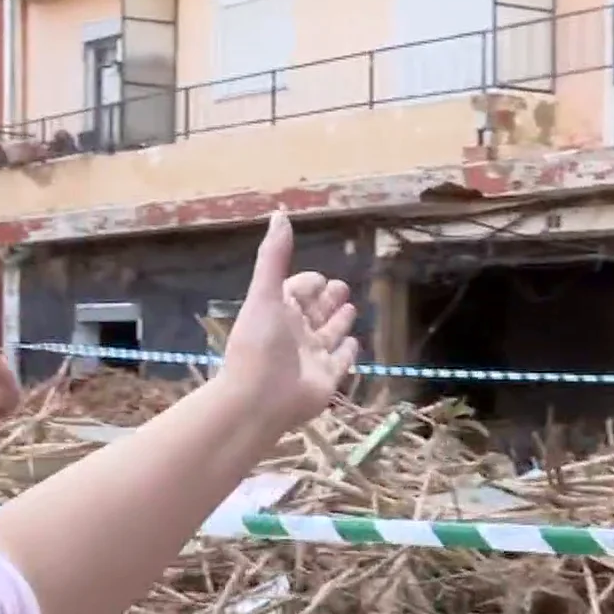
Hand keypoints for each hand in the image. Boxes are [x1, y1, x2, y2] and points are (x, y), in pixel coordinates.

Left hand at [218, 211, 360, 430]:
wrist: (259, 399)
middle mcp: (295, 333)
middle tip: (340, 286)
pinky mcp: (327, 378)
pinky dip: (348, 350)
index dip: (308, 283)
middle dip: (327, 299)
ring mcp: (312, 356)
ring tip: (350, 306)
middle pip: (315, 311)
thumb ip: (274, 256)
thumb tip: (279, 214)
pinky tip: (354, 342)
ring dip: (339, 320)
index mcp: (278, 312)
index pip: (297, 291)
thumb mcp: (265, 294)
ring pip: (330, 333)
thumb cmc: (259, 344)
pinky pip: (341, 360)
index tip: (318, 277)